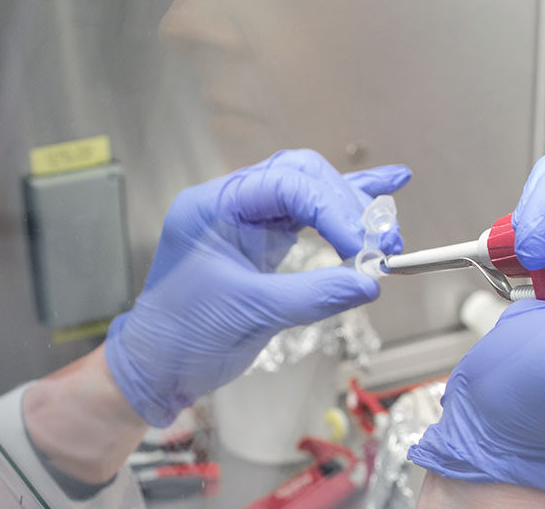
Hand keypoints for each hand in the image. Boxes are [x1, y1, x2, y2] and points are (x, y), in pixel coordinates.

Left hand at [105, 150, 410, 426]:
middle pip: (300, 177)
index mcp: (212, 207)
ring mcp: (246, 219)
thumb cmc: (184, 338)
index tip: (362, 245)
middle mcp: (229, 204)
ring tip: (386, 231)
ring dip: (349, 207)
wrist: (158, 368)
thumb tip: (369, 282)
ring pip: (308, 191)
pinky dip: (342, 207)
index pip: (284, 185)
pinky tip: (383, 186)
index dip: (331, 209)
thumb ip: (312, 295)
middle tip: (380, 242)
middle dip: (345, 205)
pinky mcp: (262, 240)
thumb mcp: (250, 315)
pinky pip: (307, 214)